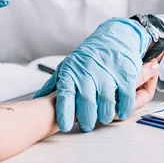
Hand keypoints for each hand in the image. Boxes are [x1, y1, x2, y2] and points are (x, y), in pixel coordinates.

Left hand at [34, 18, 150, 131]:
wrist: (114, 37)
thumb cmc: (88, 56)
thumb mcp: (67, 66)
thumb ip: (53, 84)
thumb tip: (38, 99)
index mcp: (72, 72)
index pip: (65, 94)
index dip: (65, 111)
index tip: (64, 126)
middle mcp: (88, 72)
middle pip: (86, 102)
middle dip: (86, 119)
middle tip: (86, 126)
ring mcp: (108, 72)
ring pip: (106, 102)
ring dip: (105, 115)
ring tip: (102, 118)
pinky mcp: (125, 74)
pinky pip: (125, 97)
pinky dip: (123, 108)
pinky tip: (120, 113)